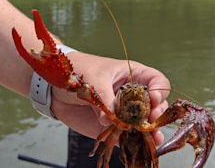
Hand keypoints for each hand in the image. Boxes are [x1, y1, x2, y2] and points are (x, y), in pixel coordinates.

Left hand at [51, 52, 169, 144]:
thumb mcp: (93, 79)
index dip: (159, 90)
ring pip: (143, 123)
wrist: (54, 86)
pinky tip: (138, 145)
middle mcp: (132, 94)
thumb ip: (104, 98)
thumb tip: (110, 119)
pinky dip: (132, 141)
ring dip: (150, 131)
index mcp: (132, 75)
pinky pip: (126, 135)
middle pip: (155, 105)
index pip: (156, 81)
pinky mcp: (112, 126)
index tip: (153, 100)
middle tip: (150, 120)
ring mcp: (123, 112)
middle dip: (157, 114)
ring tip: (154, 138)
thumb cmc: (78, 71)